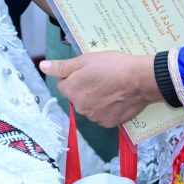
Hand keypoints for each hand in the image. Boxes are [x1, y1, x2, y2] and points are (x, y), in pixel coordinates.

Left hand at [40, 52, 160, 127]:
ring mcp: (94, 117)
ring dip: (96, 99)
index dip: (74, 76)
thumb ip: (62, 66)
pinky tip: (117, 98)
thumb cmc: (112, 66)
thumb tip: (43, 67)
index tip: (88, 71)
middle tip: (101, 77)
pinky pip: (103, 115)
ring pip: (90, 107)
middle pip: (77, 97)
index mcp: (71, 90)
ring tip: (111, 87)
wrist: (140, 80)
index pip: (63, 84)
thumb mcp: (85, 60)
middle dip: (85, 88)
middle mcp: (79, 107)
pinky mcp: (109, 123)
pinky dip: (108, 108)